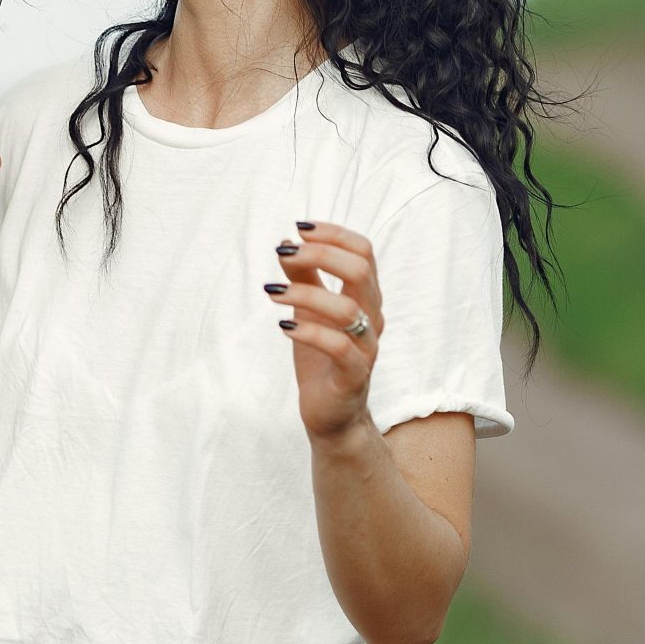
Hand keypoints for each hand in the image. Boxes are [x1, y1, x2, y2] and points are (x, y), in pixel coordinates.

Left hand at [267, 221, 382, 441]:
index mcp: (365, 296)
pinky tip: (284, 327)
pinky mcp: (355, 375)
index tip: (299, 229)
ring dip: (305, 294)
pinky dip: (309, 332)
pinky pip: (340, 347)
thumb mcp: (307, 310)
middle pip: (360, 271)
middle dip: (320, 255)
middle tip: (284, 254)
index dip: (334, 234)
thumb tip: (286, 242)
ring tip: (272, 293)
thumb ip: (302, 277)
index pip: (363, 251)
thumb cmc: (322, 358)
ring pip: (348, 309)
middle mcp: (372, 317)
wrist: (332, 414)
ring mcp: (367, 347)